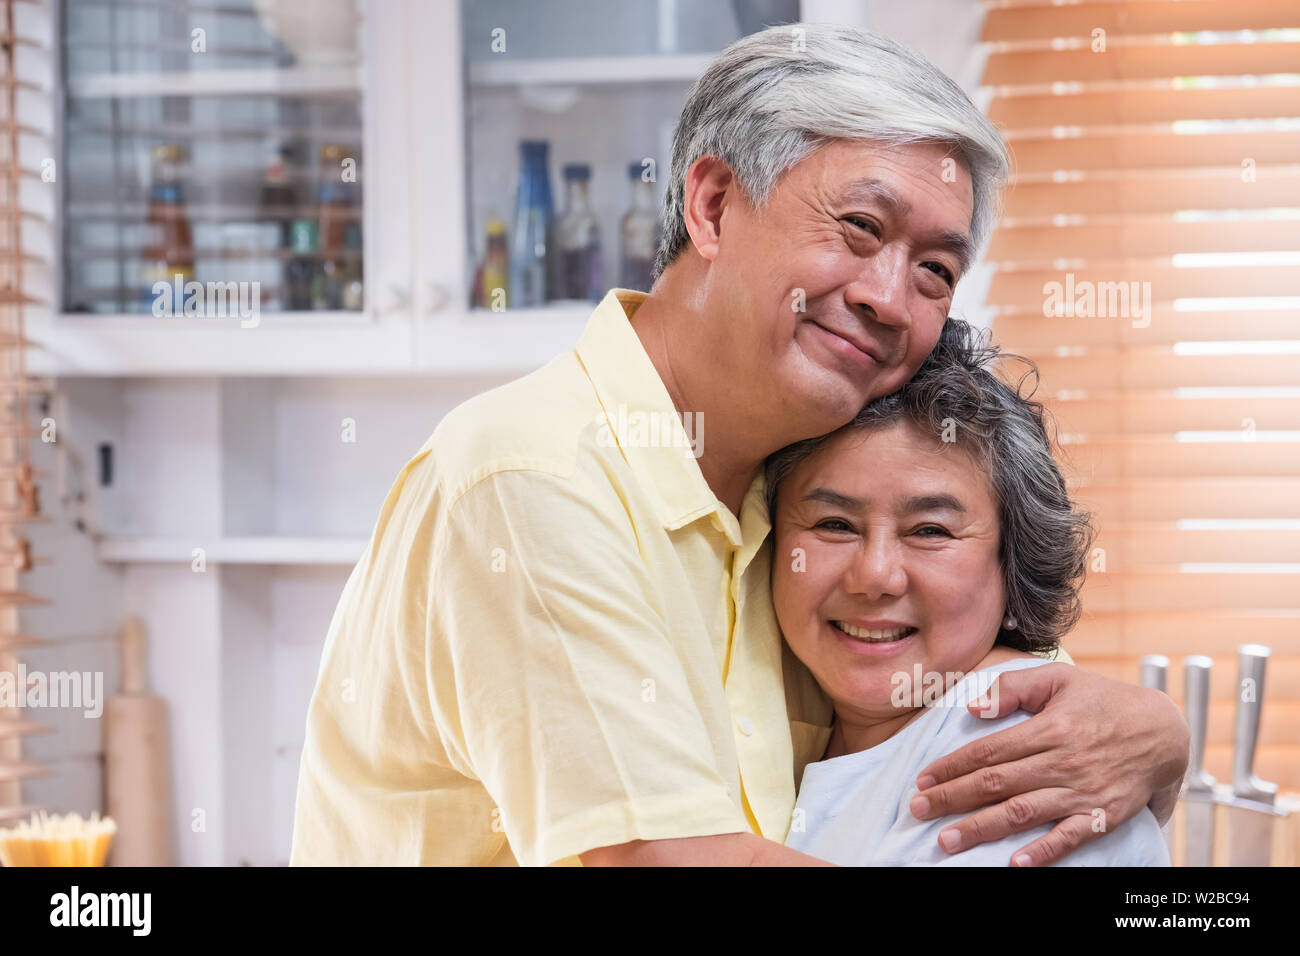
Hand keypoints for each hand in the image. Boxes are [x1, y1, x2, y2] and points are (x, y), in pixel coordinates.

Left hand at [909, 663, 1188, 865]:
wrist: (1164, 732)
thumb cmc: (1103, 701)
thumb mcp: (1059, 678)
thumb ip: (1013, 687)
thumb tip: (973, 708)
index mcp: (1049, 728)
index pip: (988, 751)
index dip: (952, 765)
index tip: (922, 778)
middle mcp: (1062, 762)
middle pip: (996, 784)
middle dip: (952, 798)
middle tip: (918, 809)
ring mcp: (1082, 792)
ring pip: (1023, 812)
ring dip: (981, 828)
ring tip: (946, 840)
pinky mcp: (1102, 815)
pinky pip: (1070, 837)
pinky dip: (1043, 852)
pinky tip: (1015, 863)